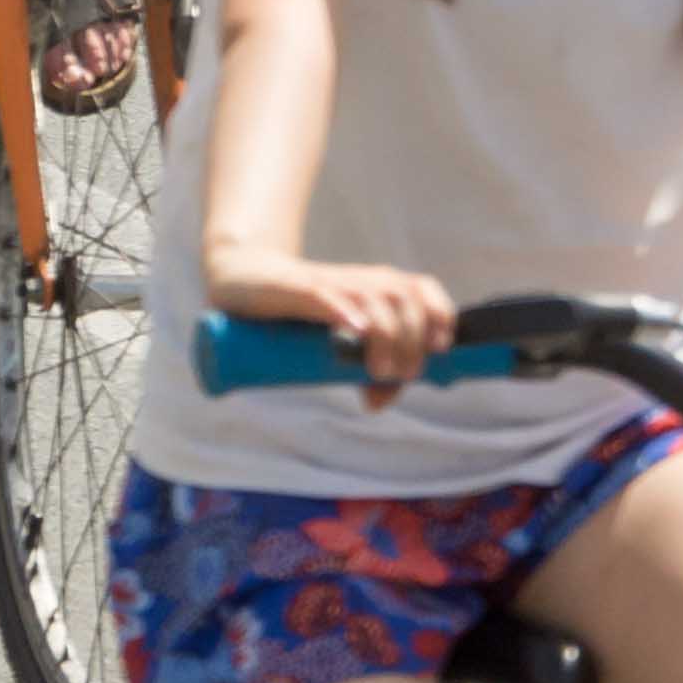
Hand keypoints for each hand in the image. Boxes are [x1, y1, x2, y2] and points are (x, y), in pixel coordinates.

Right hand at [210, 250, 458, 405]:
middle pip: (405, 300)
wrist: (242, 279)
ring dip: (387, 337)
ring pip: (375, 300)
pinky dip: (346, 312)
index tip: (438, 349)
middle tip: (395, 375)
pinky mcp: (295, 288)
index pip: (422, 289)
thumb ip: (363, 369)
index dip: (440, 316)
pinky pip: (327, 296)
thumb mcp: (336, 344)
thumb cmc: (296, 315)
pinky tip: (354, 330)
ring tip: (376, 371)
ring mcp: (328, 283)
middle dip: (412, 343)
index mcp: (375, 286)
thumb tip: (377, 403)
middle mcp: (358, 280)